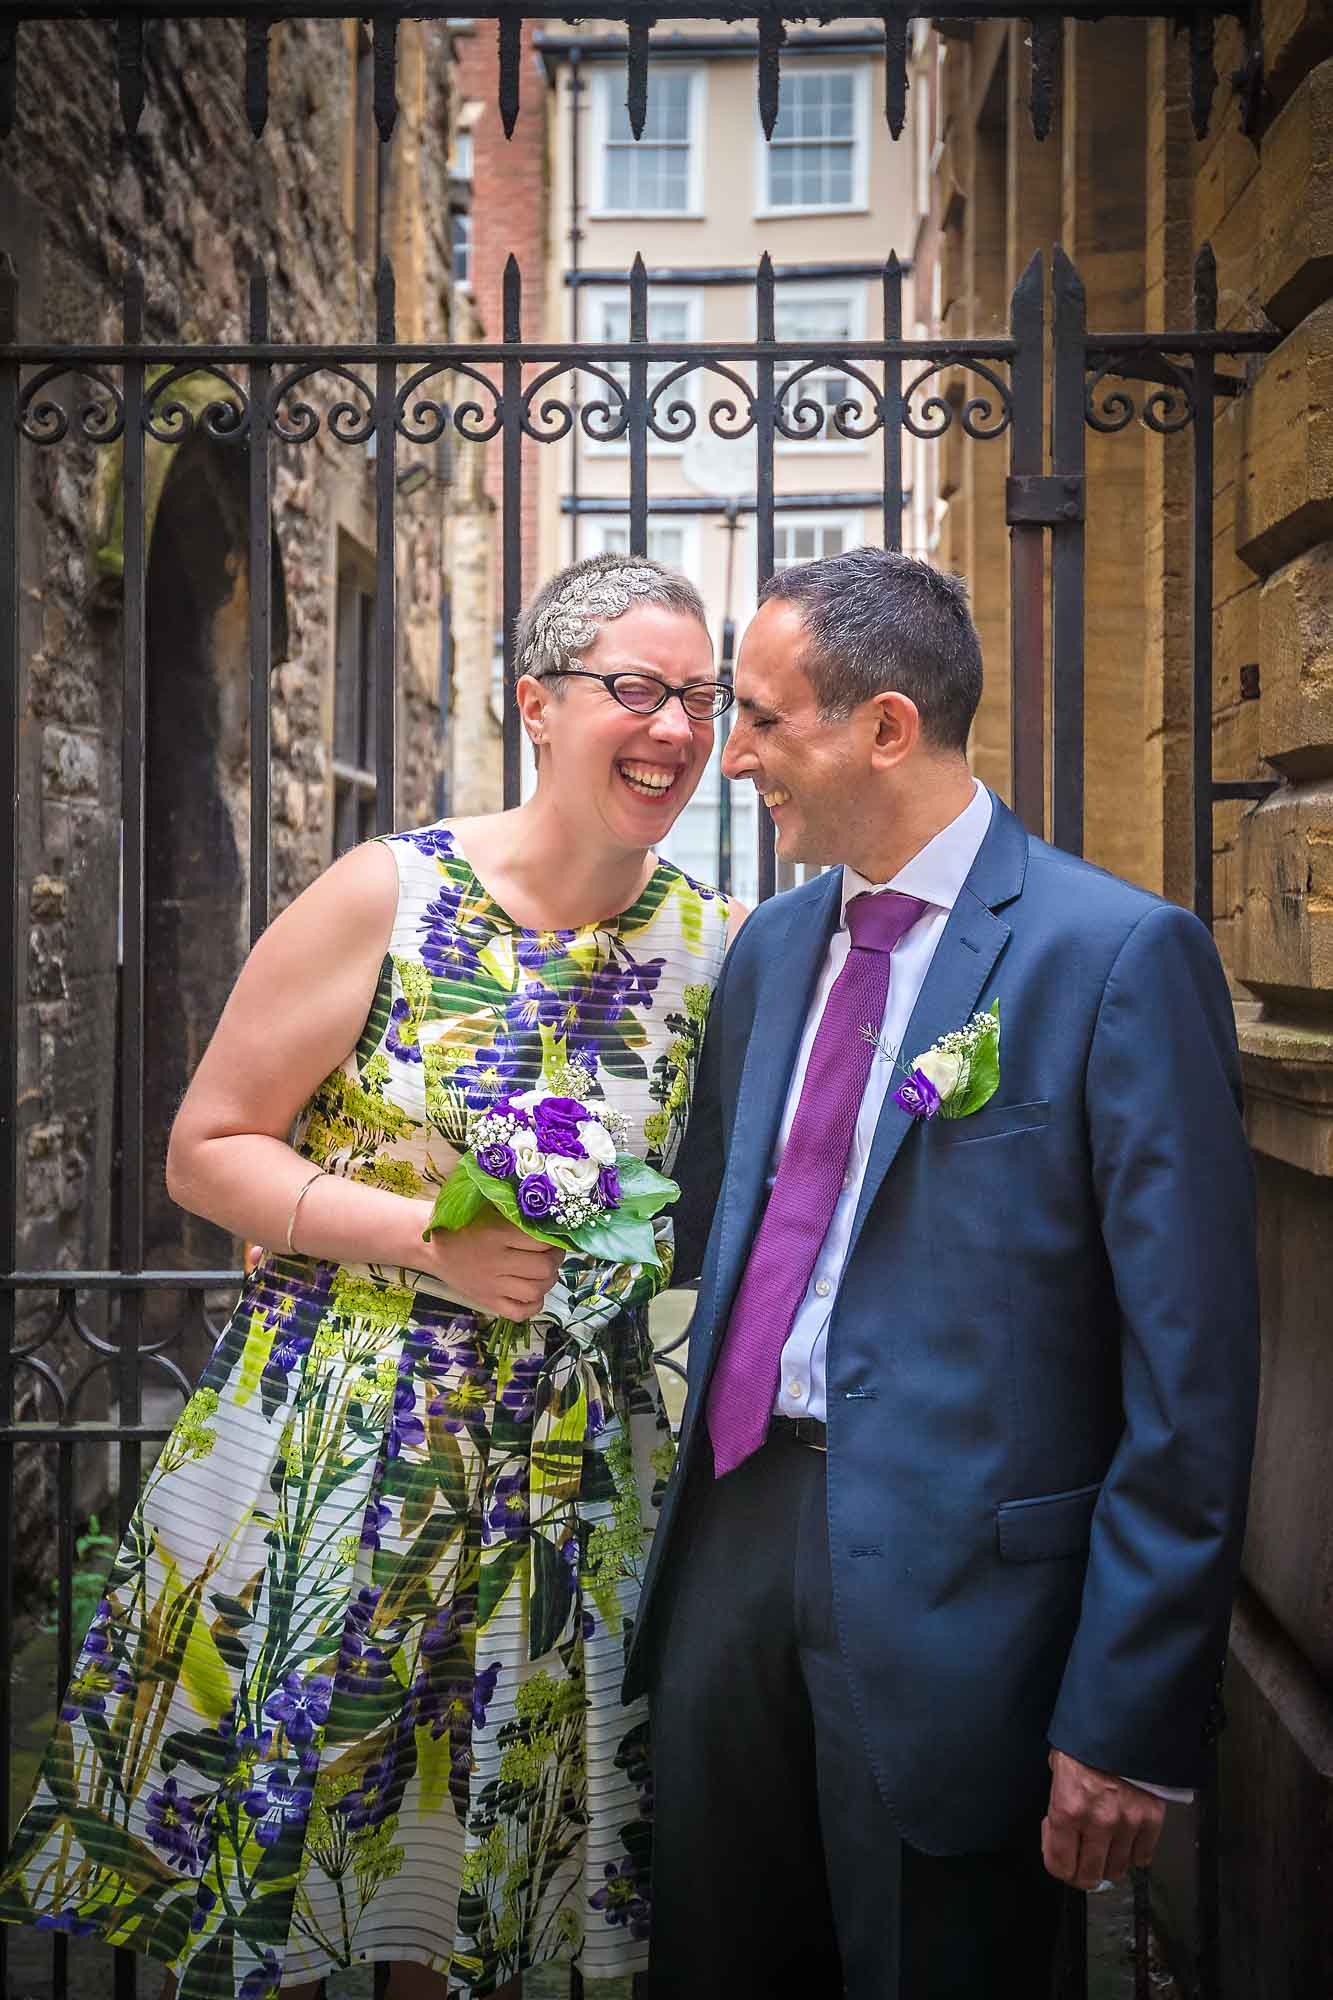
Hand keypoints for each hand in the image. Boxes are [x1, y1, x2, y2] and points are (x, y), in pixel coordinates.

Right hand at [416, 1207, 562, 1320]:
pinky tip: (532, 1292)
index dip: (555, 1238)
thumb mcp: (488, 1209)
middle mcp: (495, 1262)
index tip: (554, 1234)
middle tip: (552, 1252)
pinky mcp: (486, 1302)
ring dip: (548, 1281)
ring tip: (544, 1271)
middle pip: (543, 1269)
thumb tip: (549, 1219)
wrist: (429, 1246)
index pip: (541, 1241)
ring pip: (535, 1291)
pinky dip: (533, 1304)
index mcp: (496, 1234)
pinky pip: (519, 1312)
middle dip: (555, 1260)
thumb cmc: (460, 1222)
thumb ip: (516, 1214)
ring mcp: (491, 1286)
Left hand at [1041, 1751, 1164, 1888]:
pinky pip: (1144, 1855)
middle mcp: (1097, 1822)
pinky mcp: (1151, 1818)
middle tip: (1081, 1859)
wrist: (1123, 1719)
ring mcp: (1128, 1823)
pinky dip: (1135, 1853)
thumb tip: (1060, 1828)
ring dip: (1108, 1863)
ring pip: (1117, 1870)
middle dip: (1082, 1872)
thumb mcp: (1059, 1767)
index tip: (1058, 1848)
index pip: (1059, 1865)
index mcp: (1068, 1809)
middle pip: (1090, 1876)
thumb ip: (1060, 1802)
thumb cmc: (1085, 1739)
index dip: (1056, 1861)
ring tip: (1104, 1847)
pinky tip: (1127, 1841)